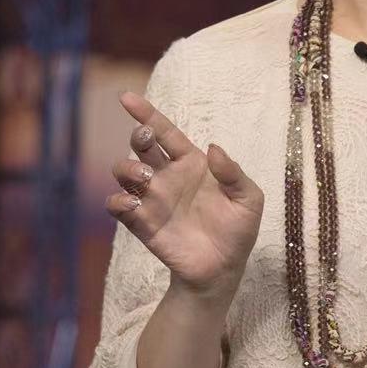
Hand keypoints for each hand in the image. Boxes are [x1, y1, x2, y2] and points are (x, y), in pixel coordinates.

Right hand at [107, 90, 263, 301]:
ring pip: (124, 172)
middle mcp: (167, 176)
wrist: (223, 269)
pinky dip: (118, 201)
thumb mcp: (248, 199)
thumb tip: (213, 149)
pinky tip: (133, 204)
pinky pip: (117, 206)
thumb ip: (234, 173)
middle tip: (145, 142)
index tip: (126, 98)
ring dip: (128, 169)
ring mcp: (152, 199)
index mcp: (191, 163)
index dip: (146, 114)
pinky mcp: (141, 224)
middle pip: (140, 147)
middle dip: (137, 137)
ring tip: (147, 179)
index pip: (165, 132)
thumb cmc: (237, 230)